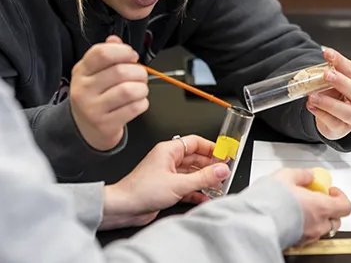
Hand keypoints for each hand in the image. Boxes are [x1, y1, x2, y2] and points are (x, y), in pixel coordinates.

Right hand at [69, 35, 148, 150]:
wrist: (85, 128)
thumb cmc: (94, 95)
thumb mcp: (94, 72)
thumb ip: (106, 54)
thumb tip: (115, 39)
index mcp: (81, 71)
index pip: (101, 53)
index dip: (123, 51)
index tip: (132, 55)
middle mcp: (84, 89)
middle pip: (120, 71)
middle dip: (138, 71)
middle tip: (140, 75)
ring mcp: (93, 108)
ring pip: (128, 91)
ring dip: (142, 88)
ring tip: (140, 89)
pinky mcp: (105, 124)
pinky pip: (133, 109)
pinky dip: (142, 103)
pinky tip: (138, 102)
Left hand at [99, 135, 230, 229]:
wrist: (125, 206)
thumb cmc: (141, 190)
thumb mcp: (178, 184)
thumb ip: (203, 177)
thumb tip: (221, 170)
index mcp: (168, 150)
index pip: (195, 143)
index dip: (211, 147)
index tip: (225, 154)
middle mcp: (168, 160)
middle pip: (195, 158)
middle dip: (210, 165)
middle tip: (225, 172)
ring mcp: (168, 174)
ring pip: (192, 173)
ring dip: (205, 180)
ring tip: (219, 186)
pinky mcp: (167, 187)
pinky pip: (187, 186)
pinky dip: (197, 191)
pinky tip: (206, 197)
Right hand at [273, 168, 350, 244]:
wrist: (257, 218)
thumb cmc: (272, 199)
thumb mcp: (286, 175)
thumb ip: (302, 174)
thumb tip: (309, 175)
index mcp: (321, 206)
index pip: (345, 206)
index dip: (340, 196)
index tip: (330, 190)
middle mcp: (319, 223)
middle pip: (335, 219)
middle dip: (328, 208)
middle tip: (315, 198)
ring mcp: (310, 235)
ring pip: (321, 228)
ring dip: (316, 218)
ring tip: (300, 207)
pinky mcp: (298, 242)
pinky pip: (308, 234)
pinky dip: (305, 226)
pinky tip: (291, 217)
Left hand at [306, 48, 350, 139]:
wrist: (334, 118)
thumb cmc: (338, 95)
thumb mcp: (336, 81)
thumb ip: (331, 71)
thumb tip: (320, 62)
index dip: (342, 62)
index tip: (328, 53)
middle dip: (342, 82)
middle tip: (327, 74)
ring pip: (347, 112)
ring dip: (329, 103)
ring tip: (313, 96)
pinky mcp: (343, 129)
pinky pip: (334, 123)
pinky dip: (321, 114)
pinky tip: (311, 106)